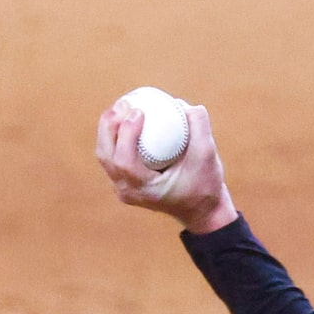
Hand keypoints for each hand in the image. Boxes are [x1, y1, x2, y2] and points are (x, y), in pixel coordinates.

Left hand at [94, 97, 236, 235]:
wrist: (201, 210)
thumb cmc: (205, 184)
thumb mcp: (208, 155)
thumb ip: (199, 126)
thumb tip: (180, 103)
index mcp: (144, 190)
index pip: (124, 160)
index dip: (126, 132)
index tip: (139, 111)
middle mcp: (127, 191)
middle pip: (106, 154)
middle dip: (109, 124)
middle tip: (125, 103)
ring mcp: (123, 187)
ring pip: (105, 153)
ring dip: (109, 127)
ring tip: (123, 105)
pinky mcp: (124, 180)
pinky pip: (112, 153)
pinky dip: (116, 133)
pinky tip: (127, 114)